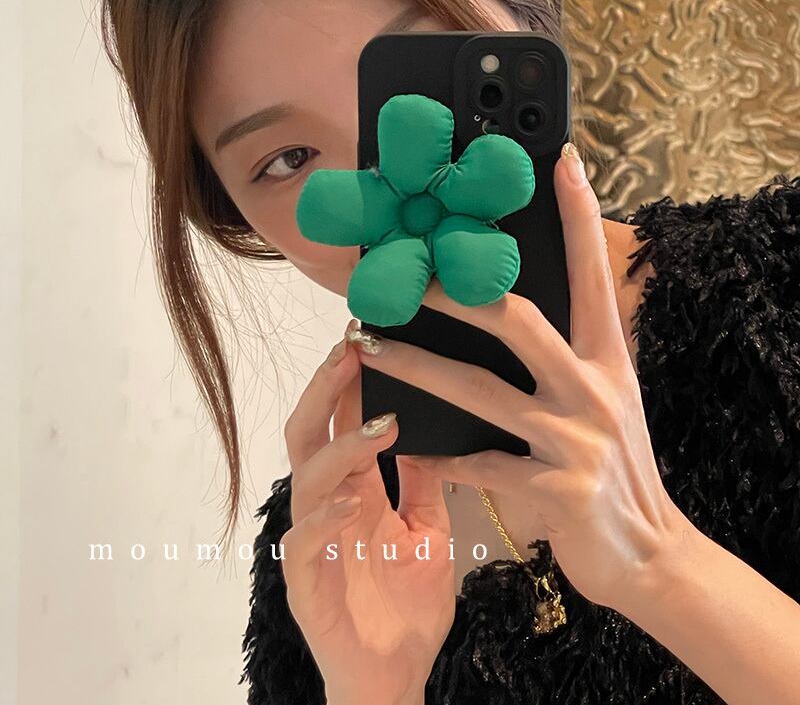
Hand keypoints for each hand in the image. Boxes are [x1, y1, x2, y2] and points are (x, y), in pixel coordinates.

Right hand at [279, 331, 454, 703]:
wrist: (398, 676)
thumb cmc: (407, 605)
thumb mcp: (429, 531)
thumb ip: (422, 482)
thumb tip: (429, 427)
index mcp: (358, 490)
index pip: (344, 421)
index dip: (350, 380)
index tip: (366, 336)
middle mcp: (329, 507)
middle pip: (311, 434)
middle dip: (327, 390)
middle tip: (351, 350)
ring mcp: (314, 544)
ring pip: (306, 480)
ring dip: (339, 449)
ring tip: (377, 426)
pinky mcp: (306, 586)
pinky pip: (303, 546)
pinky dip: (324, 520)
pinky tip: (351, 503)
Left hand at [346, 144, 684, 611]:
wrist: (648, 553)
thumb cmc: (615, 467)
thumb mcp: (605, 401)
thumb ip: (566, 360)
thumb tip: (504, 315)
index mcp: (608, 360)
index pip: (594, 276)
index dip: (581, 216)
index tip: (560, 161)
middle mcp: (595, 390)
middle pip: (515, 320)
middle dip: (452, 292)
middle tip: (400, 274)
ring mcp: (575, 440)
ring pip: (479, 389)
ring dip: (416, 366)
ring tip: (368, 347)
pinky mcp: (554, 490)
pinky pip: (477, 463)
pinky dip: (438, 454)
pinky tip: (407, 445)